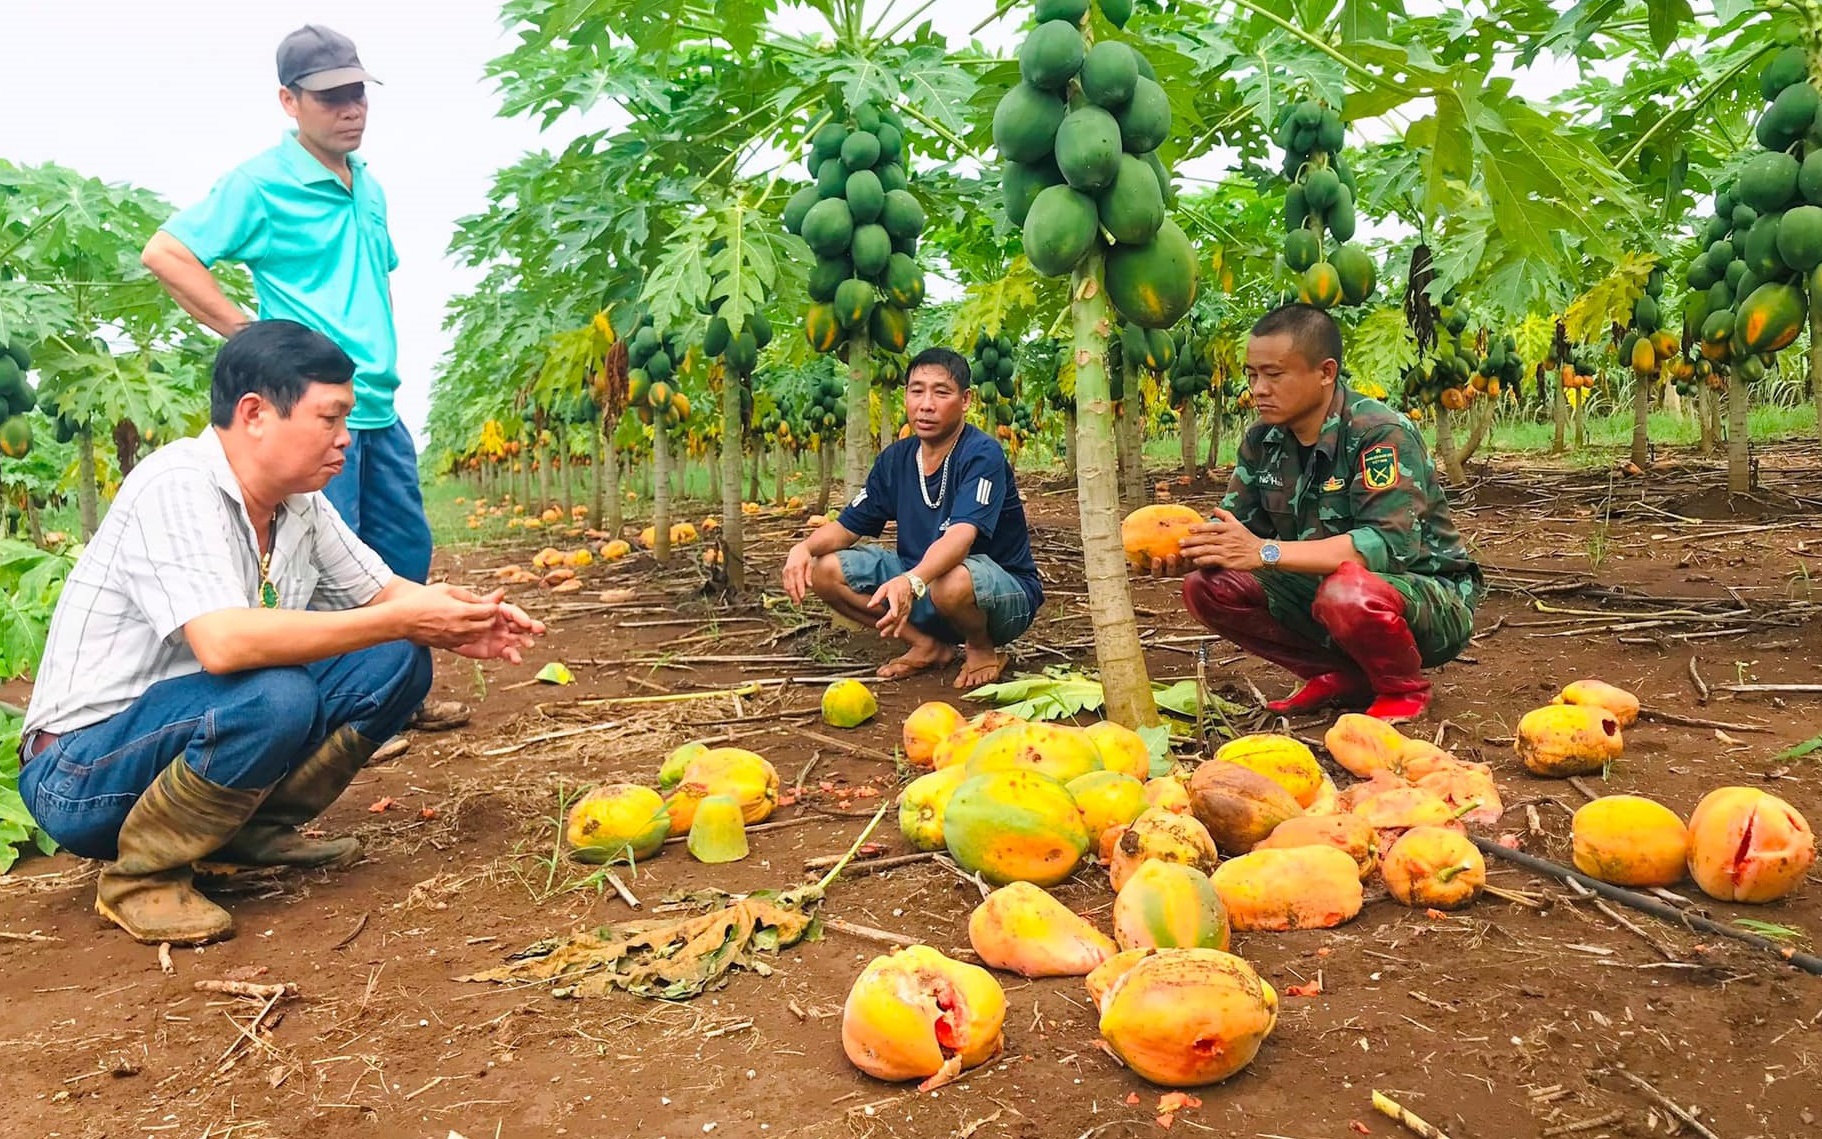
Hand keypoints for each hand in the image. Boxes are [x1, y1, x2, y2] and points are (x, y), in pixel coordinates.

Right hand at [397, 583, 511, 650]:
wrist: (402, 619)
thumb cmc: (421, 601)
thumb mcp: (445, 589)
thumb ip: (467, 594)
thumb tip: (482, 598)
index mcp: (462, 612)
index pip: (489, 612)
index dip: (492, 606)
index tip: (489, 603)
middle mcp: (461, 628)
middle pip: (487, 626)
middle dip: (489, 618)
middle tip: (484, 611)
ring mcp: (455, 638)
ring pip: (478, 636)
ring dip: (480, 627)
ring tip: (473, 618)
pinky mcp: (448, 645)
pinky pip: (466, 641)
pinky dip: (469, 635)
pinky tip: (462, 627)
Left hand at [451, 598, 544, 662]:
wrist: (450, 631)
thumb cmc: (463, 615)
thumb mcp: (474, 605)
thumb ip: (488, 601)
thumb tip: (500, 592)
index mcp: (499, 612)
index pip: (514, 612)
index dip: (521, 617)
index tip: (527, 621)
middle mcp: (503, 624)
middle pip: (521, 625)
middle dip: (531, 627)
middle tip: (539, 630)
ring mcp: (501, 638)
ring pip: (517, 639)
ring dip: (524, 641)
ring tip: (529, 644)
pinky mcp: (497, 650)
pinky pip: (508, 653)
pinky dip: (514, 656)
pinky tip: (517, 659)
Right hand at [782, 543, 813, 603]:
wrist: (798, 550)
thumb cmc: (806, 559)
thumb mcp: (810, 565)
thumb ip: (808, 575)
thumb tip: (810, 586)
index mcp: (797, 567)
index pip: (798, 580)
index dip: (800, 589)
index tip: (802, 597)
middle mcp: (790, 570)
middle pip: (791, 585)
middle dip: (794, 595)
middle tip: (798, 604)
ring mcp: (786, 571)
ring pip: (787, 586)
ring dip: (791, 595)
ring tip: (796, 602)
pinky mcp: (784, 573)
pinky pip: (785, 584)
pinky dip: (788, 591)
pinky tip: (792, 596)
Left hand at [869, 574, 915, 638]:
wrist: (910, 583)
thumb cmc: (896, 585)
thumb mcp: (884, 587)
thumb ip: (877, 597)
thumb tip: (869, 606)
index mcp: (895, 596)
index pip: (895, 604)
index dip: (894, 610)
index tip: (893, 616)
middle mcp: (902, 604)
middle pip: (895, 615)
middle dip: (887, 622)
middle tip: (878, 627)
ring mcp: (905, 609)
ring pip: (899, 620)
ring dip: (891, 628)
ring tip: (884, 634)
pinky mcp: (907, 612)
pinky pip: (903, 621)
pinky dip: (900, 628)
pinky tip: (895, 635)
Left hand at [1174, 508, 1266, 572]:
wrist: (1260, 553)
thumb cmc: (1247, 538)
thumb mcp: (1237, 524)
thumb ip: (1225, 515)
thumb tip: (1214, 509)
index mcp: (1229, 528)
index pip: (1213, 526)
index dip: (1200, 528)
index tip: (1189, 529)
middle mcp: (1227, 538)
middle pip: (1207, 539)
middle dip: (1192, 541)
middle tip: (1180, 542)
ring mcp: (1227, 550)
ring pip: (1207, 550)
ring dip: (1194, 551)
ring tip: (1183, 553)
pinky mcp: (1228, 561)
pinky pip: (1213, 560)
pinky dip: (1203, 561)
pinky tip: (1195, 561)